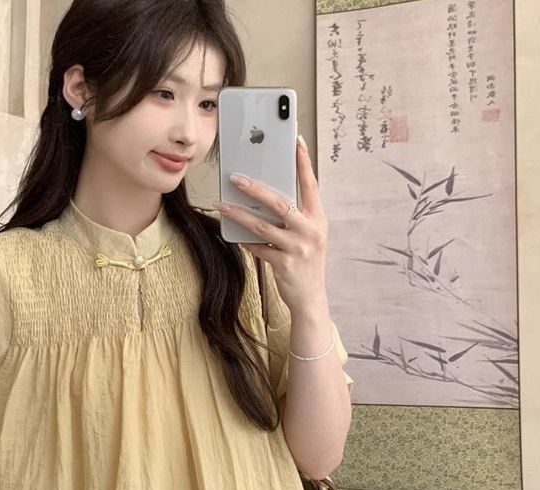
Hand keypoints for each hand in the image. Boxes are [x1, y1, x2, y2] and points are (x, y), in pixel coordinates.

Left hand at [215, 135, 328, 317]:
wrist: (311, 298)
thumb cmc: (306, 262)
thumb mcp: (308, 236)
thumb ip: (294, 217)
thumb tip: (265, 197)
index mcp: (318, 219)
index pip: (311, 184)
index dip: (303, 162)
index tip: (296, 140)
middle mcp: (310, 231)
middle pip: (279, 203)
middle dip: (255, 188)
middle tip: (235, 178)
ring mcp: (297, 248)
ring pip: (262, 226)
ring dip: (239, 214)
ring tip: (222, 205)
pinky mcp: (284, 264)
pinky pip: (258, 247)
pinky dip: (246, 241)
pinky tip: (235, 235)